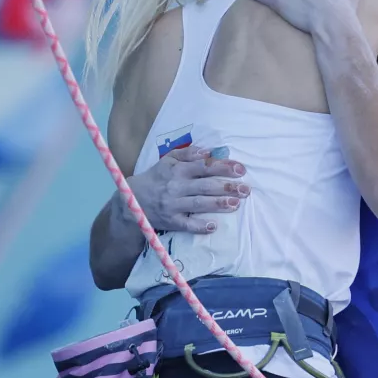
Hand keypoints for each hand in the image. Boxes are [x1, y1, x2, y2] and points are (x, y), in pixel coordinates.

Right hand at [118, 146, 250, 233]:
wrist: (132, 200)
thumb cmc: (156, 177)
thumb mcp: (168, 160)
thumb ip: (188, 153)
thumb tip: (209, 151)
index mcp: (177, 169)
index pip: (204, 166)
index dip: (223, 167)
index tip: (240, 169)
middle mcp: (176, 186)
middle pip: (205, 186)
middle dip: (227, 187)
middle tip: (246, 189)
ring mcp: (173, 205)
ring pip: (198, 204)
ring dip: (218, 204)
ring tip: (236, 203)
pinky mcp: (170, 221)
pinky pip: (186, 224)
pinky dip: (199, 226)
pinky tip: (213, 226)